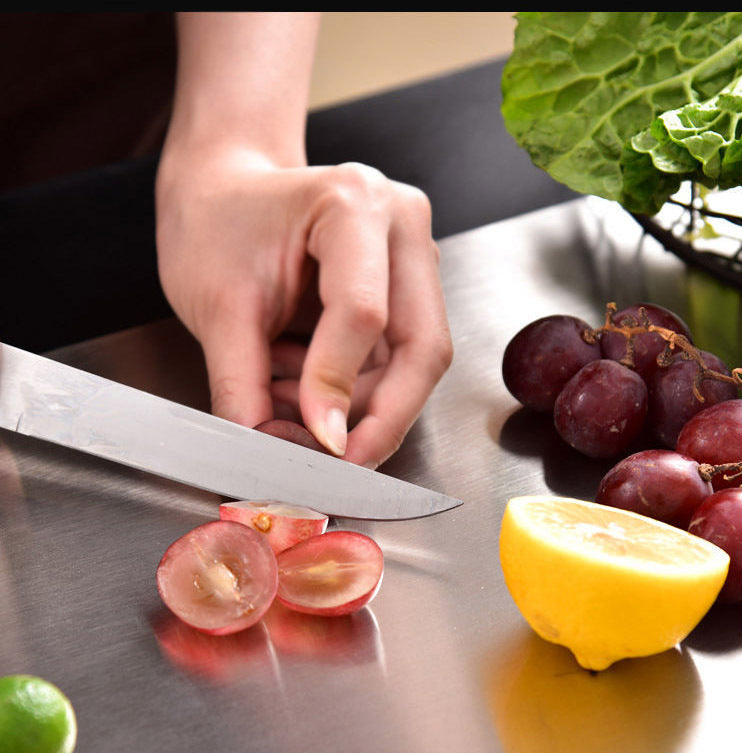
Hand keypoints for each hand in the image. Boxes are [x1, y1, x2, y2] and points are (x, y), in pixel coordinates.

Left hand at [155, 149, 452, 467]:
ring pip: (415, 362)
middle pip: (421, 346)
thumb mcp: (218, 307)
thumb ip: (244, 385)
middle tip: (338, 467)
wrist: (223, 191)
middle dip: (382, 419)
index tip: (314, 445)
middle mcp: (400, 225)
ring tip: (288, 414)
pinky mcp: (405, 288)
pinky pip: (397, 359)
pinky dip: (354, 392)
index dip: (337, 388)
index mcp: (353, 203)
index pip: (364, 313)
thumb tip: (266, 455)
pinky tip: (303, 392)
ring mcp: (410, 257)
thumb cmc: (215, 224)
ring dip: (360, 409)